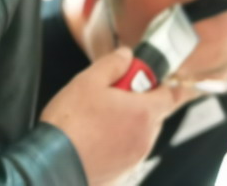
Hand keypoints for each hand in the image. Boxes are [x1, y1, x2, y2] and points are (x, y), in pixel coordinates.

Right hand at [40, 47, 179, 185]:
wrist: (53, 164)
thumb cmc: (70, 124)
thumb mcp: (88, 80)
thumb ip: (113, 63)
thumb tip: (126, 56)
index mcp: (143, 113)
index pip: (172, 96)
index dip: (166, 85)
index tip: (164, 82)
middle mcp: (144, 138)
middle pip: (155, 113)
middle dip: (141, 101)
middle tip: (114, 94)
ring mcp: (134, 158)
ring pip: (141, 132)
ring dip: (129, 121)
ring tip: (99, 116)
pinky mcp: (122, 172)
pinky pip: (128, 150)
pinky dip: (119, 140)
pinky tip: (95, 136)